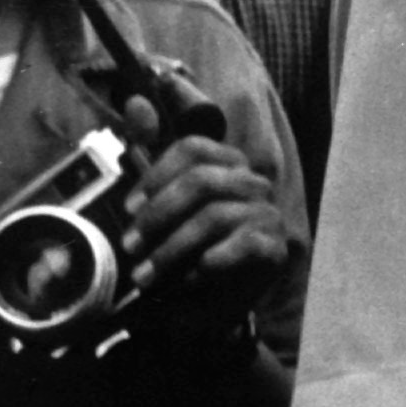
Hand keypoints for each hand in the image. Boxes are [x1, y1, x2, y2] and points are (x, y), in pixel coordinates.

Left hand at [118, 97, 290, 302]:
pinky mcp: (275, 247)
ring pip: (214, 216)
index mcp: (226, 166)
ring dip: (171, 249)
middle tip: (131, 247)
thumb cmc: (185, 250)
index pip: (195, 147)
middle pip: (201, 180)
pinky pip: (239, 245)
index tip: (130, 209)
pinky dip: (205, 265)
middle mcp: (251, 183)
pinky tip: (188, 279)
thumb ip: (149, 151)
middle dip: (158, 216)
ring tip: (146, 275)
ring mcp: (267, 214)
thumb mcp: (160, 201)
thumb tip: (134, 100)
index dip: (157, 175)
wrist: (212, 306)